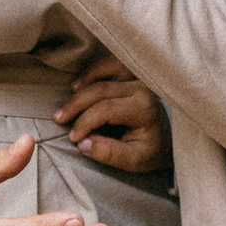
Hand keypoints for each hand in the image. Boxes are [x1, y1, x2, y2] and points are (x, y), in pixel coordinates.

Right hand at [55, 53, 169, 178]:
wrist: (167, 141)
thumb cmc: (150, 150)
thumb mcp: (133, 161)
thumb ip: (109, 153)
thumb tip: (83, 143)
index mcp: (144, 108)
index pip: (106, 109)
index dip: (84, 122)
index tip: (73, 138)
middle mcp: (142, 88)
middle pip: (101, 89)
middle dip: (76, 104)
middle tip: (58, 119)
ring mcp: (138, 78)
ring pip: (106, 68)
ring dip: (84, 81)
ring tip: (68, 98)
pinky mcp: (133, 74)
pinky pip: (110, 64)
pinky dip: (93, 71)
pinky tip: (79, 84)